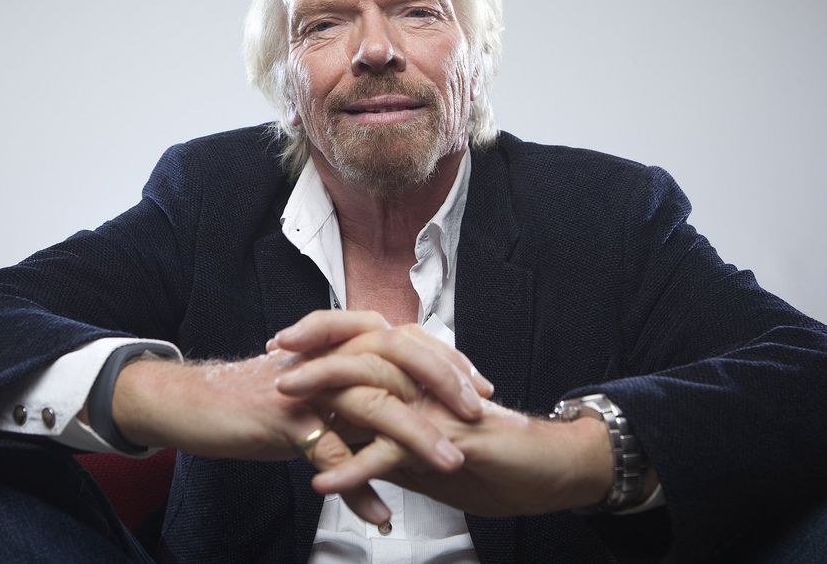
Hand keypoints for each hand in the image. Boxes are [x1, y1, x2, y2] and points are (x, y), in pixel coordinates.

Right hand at [110, 309, 494, 523]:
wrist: (194, 403)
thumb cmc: (260, 403)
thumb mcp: (318, 400)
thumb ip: (358, 406)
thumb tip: (402, 435)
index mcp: (342, 346)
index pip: (407, 340)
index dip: (448, 361)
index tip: (483, 387)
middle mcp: (331, 356)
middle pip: (399, 357)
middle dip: (444, 386)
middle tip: (479, 417)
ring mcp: (310, 385)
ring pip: (373, 402)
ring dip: (415, 436)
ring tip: (450, 464)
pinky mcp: (285, 417)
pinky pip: (329, 452)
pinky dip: (356, 485)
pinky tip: (379, 511)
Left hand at [279, 348, 617, 515]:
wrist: (554, 471)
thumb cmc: (498, 460)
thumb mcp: (429, 456)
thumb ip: (391, 447)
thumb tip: (351, 453)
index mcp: (419, 382)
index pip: (365, 351)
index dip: (324, 344)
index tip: (283, 349)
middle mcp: (425, 384)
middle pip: (361, 354)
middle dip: (313, 353)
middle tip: (273, 357)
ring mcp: (435, 407)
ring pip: (372, 390)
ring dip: (325, 394)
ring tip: (284, 404)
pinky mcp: (446, 439)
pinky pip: (392, 451)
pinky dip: (354, 469)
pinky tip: (323, 482)